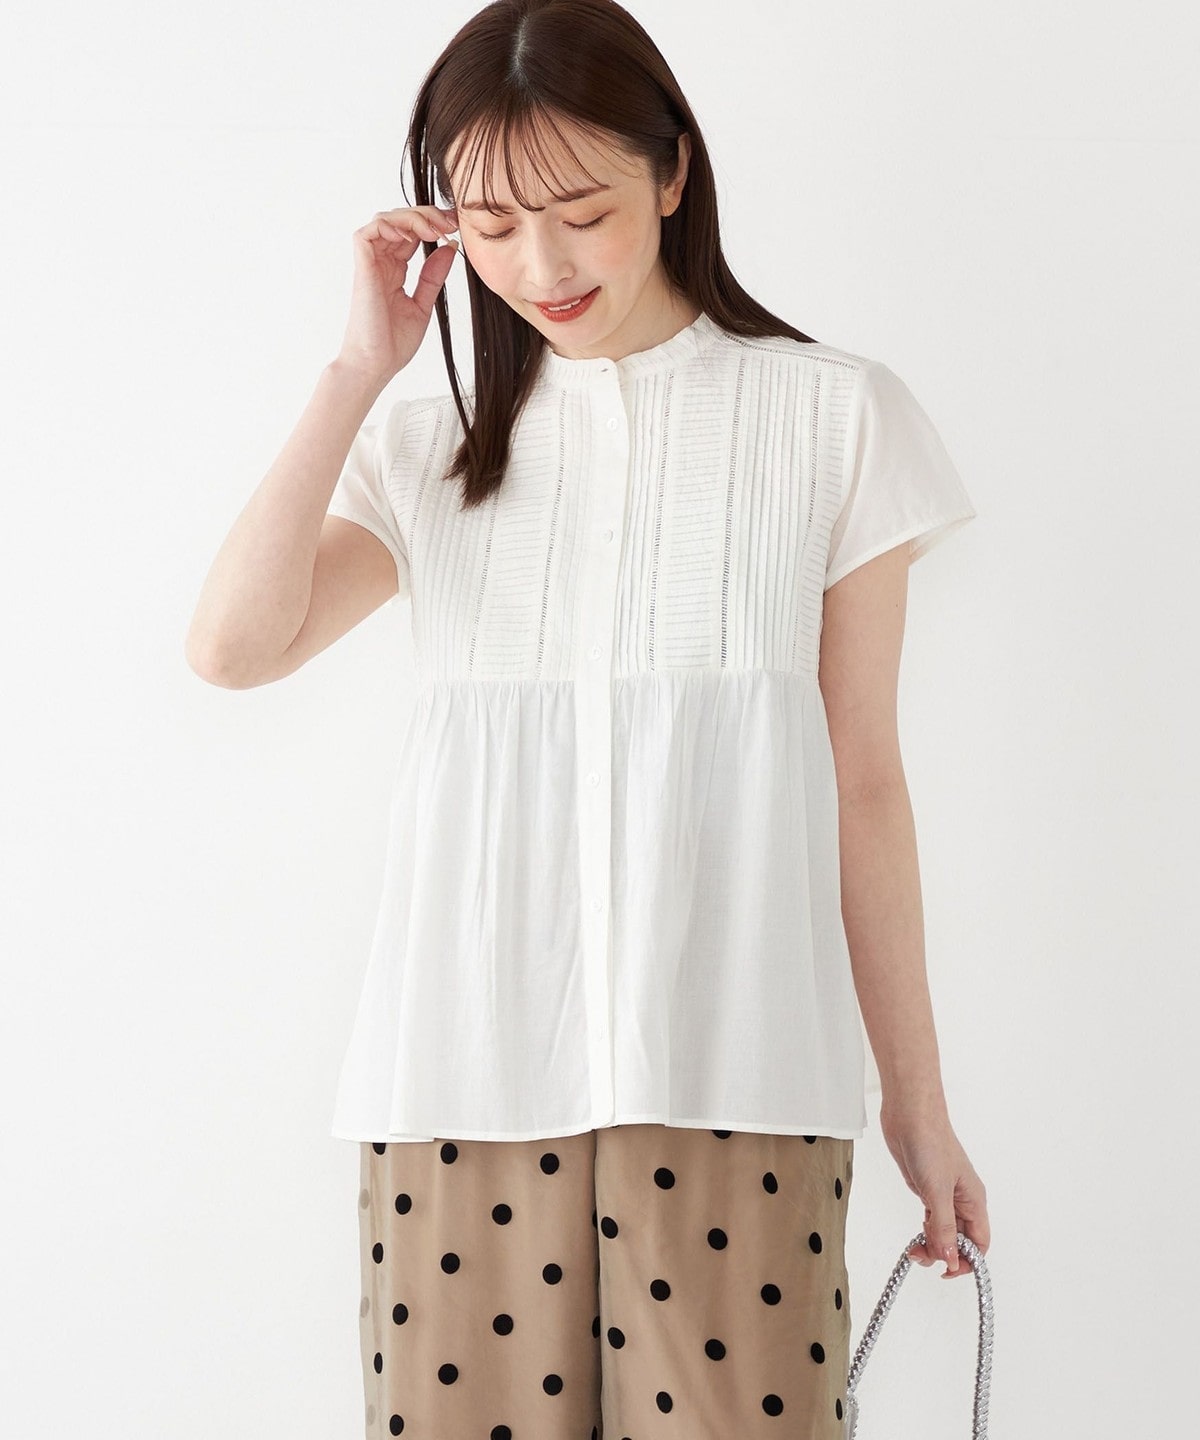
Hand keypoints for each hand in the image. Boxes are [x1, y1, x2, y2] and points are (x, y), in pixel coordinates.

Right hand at [336, 204, 459, 385]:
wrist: (376, 365)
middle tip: (450, 224)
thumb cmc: (393, 343)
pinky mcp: (362, 267)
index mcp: (394, 271)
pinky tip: (414, 238)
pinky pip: (370, 231)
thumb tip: (450, 247)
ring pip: (386, 219)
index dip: (432, 224)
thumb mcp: (423, 304)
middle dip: (426, 215)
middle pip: (399, 220)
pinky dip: (391, 225)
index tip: (456, 228)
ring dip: (412, 217)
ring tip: (435, 230)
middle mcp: (381, 263)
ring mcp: (370, 264)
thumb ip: (433, 276)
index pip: (411, 234)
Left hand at [878, 1103, 989, 1278]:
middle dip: (945, 1254)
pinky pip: (931, 1219)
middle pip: (961, 1240)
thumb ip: (943, 1227)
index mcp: (974, 1200)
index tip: (948, 1271)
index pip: (980, 1242)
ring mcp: (944, 1195)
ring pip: (944, 1231)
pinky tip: (915, 1236)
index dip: (969, 1261)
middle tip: (922, 1257)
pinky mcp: (927, 1188)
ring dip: (932, 1245)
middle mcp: (962, 1200)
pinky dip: (924, 1231)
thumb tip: (951, 1259)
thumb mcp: (936, 1191)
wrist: (909, 1115)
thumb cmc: (929, 1144)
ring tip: (914, 1249)